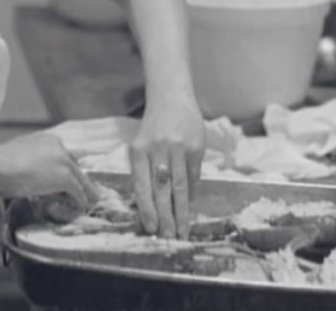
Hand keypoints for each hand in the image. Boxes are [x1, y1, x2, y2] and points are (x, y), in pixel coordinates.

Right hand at [0, 132, 97, 208]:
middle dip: (81, 180)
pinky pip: (77, 191)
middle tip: (88, 190)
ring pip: (80, 179)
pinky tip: (82, 206)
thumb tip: (32, 173)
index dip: (68, 169)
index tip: (72, 178)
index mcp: (48, 140)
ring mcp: (63, 162)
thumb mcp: (19, 156)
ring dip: (87, 191)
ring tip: (92, 200)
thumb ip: (31, 161)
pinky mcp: (64, 177)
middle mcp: (59, 147)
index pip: (64, 156)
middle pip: (75, 167)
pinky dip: (81, 200)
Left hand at [128, 95, 204, 238]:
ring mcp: (178, 148)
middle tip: (169, 237)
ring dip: (182, 211)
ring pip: (180, 186)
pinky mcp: (196, 147)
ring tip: (182, 230)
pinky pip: (194, 176)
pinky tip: (190, 206)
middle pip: (162, 189)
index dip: (146, 209)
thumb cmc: (152, 128)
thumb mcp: (141, 145)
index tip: (151, 229)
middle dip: (166, 216)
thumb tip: (150, 208)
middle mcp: (158, 149)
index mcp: (139, 150)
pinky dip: (192, 193)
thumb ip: (143, 172)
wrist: (171, 98)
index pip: (141, 185)